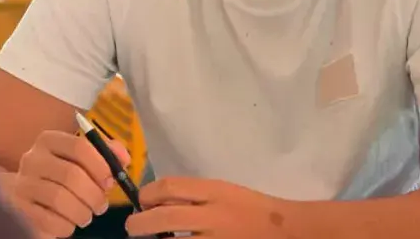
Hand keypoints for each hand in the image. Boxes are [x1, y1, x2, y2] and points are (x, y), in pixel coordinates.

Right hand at [9, 130, 129, 237]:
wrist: (28, 194)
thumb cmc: (62, 176)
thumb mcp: (82, 160)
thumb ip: (104, 154)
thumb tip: (122, 158)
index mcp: (49, 140)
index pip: (79, 147)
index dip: (100, 166)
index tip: (110, 182)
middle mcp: (32, 158)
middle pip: (71, 175)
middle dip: (93, 195)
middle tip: (100, 205)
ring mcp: (23, 183)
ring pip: (60, 199)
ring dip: (81, 213)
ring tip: (86, 215)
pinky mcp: (20, 208)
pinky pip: (49, 221)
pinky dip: (67, 226)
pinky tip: (69, 223)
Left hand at [125, 177, 293, 237]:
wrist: (288, 231)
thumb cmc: (250, 208)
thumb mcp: (221, 190)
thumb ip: (192, 193)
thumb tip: (155, 200)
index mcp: (214, 192)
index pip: (170, 187)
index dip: (147, 193)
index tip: (141, 200)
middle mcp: (213, 216)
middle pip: (166, 217)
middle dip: (141, 222)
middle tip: (132, 226)